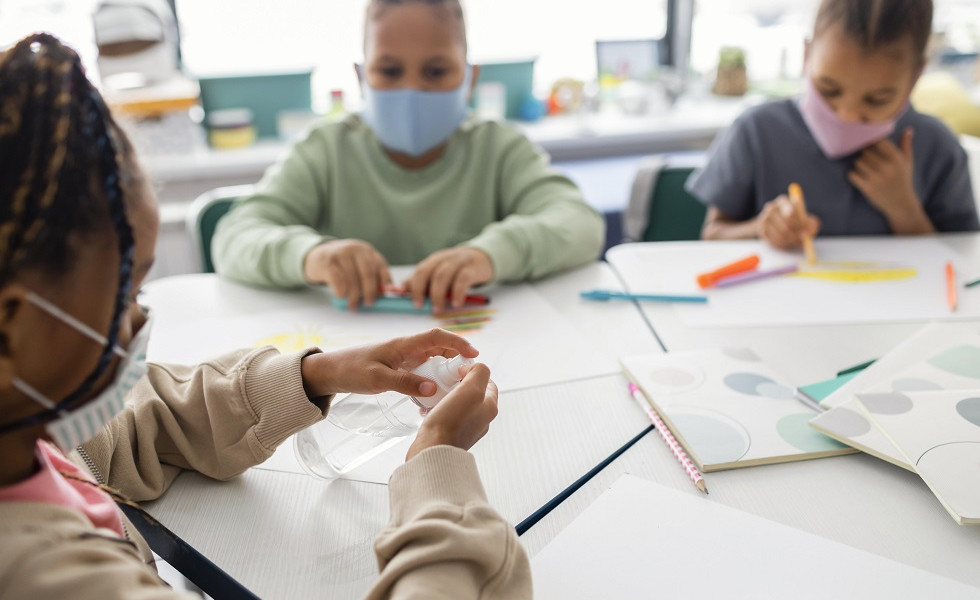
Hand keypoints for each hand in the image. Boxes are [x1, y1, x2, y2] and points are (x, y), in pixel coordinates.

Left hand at [300, 328, 478, 398]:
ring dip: (447, 367)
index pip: (437, 336)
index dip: (457, 342)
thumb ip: (405, 382)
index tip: (474, 353)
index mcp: (403, 344)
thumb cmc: (351, 370)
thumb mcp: (377, 379)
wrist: (330, 371)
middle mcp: (407, 348)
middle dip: (458, 355)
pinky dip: (434, 376)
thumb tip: (434, 387)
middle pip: (440, 345)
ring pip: (433, 357)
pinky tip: (437, 391)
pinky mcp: (399, 366)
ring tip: (458, 384)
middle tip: (470, 373)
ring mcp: (404, 357)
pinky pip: (423, 368)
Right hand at [303, 239, 391, 309]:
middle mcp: (355, 249)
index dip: (384, 281)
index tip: (384, 295)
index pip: (380, 265)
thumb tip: (382, 293)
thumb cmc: (342, 265)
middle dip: (369, 291)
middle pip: (367, 273)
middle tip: (369, 303)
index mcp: (366, 250)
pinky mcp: (327, 261)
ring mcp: (340, 253)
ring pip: (352, 278)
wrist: (317, 256)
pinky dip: (341, 291)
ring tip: (353, 305)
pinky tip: (341, 296)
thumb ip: (370, 276)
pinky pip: (337, 280)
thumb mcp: (357, 264)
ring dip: (354, 295)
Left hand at [405, 247, 493, 313]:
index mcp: (434, 261)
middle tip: (420, 307)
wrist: (483, 258)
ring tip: (438, 310)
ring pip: (443, 275)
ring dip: (438, 294)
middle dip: (421, 290)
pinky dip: (458, 292)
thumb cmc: (458, 270)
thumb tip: (400, 290)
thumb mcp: (439, 272)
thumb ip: (422, 281)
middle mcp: (444, 259)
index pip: (419, 271)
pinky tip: (456, 303)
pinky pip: (463, 279)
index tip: (411, 302)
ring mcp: (459, 262)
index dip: (412, 286)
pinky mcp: (473, 268)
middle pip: (428, 272)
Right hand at [407, 363, 497, 459]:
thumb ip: (478, 373)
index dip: (473, 372)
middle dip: (457, 384)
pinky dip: (438, 409)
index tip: (457, 371)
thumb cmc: (450, 423)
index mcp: (490, 408)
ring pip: (458, 403)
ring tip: (434, 395)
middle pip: (473, 392)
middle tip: (445, 382)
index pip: (488, 381)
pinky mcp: (451, 435)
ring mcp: (467, 428)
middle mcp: (481, 419)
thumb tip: (471, 370)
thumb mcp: (471, 390)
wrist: (433, 451)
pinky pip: (447, 416)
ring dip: (446, 396)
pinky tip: (428, 409)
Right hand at [756, 194, 820, 249]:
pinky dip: (783, 244)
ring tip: (796, 240)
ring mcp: (764, 218)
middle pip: (786, 226)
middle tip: (803, 239)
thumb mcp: (806, 218)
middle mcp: (771, 207)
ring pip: (781, 235)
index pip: (791, 213)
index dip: (800, 224)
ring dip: (791, 240)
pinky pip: (774, 241)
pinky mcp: (761, 230)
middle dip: (796, 234)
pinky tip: (787, 242)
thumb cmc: (795, 220)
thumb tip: (811, 231)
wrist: (775, 223)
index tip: (806, 231)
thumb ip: (812, 223)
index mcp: (783, 201)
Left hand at [848, 128, 932, 233]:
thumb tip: (908, 129)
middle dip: (865, 155)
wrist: (901, 204)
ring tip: (865, 169)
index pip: (878, 141)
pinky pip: (852, 174)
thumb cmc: (903, 180)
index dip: (871, 141)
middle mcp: (887, 167)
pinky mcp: (867, 188)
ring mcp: (876, 178)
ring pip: (858, 162)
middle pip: (865, 151)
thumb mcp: (908, 163)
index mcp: (897, 159)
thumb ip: (906, 145)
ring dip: (859, 165)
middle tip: (868, 160)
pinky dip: (853, 175)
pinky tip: (859, 177)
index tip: (870, 144)